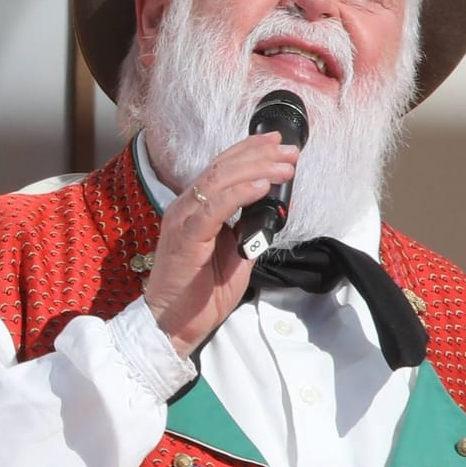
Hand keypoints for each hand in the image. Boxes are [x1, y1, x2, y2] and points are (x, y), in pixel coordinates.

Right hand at [141, 133, 298, 354]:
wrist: (175, 323)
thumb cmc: (201, 292)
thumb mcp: (235, 253)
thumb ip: (250, 228)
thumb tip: (276, 207)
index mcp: (195, 207)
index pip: (222, 167)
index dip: (250, 150)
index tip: (278, 143)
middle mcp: (185, 207)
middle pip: (223, 167)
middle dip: (260, 155)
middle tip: (290, 152)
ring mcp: (183, 220)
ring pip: (219, 181)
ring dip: (256, 169)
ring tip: (284, 167)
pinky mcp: (185, 237)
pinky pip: (213, 208)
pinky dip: (239, 194)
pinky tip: (261, 187)